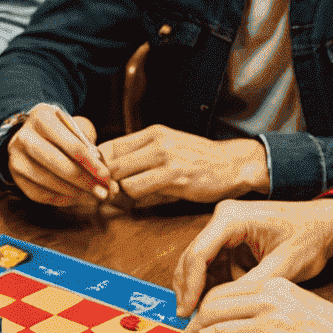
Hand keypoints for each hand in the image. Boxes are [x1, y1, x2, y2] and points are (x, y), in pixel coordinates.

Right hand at [6, 103, 114, 206]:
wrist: (28, 132)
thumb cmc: (58, 130)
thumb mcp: (73, 125)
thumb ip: (88, 144)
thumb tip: (102, 175)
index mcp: (42, 118)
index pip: (72, 145)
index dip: (91, 164)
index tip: (106, 177)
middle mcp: (25, 137)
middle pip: (59, 165)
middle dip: (85, 182)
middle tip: (103, 193)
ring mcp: (16, 157)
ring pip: (49, 181)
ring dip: (75, 193)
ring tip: (92, 198)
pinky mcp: (15, 175)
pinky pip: (39, 194)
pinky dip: (60, 199)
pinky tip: (76, 199)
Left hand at [99, 126, 267, 206]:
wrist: (233, 164)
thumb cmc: (200, 159)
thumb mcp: (169, 148)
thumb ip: (142, 160)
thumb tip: (113, 178)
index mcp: (152, 133)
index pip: (109, 146)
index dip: (98, 165)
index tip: (98, 178)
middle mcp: (157, 142)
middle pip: (111, 163)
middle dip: (105, 181)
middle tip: (106, 194)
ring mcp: (166, 158)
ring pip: (123, 179)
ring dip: (122, 193)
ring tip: (128, 197)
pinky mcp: (175, 177)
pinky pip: (140, 190)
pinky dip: (136, 199)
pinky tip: (145, 199)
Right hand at [172, 198, 332, 316]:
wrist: (325, 224)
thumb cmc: (308, 237)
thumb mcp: (282, 266)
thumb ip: (251, 287)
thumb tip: (224, 314)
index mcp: (232, 218)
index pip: (198, 254)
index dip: (190, 286)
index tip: (187, 313)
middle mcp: (223, 218)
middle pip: (192, 257)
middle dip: (189, 290)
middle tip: (187, 321)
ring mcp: (225, 227)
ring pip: (199, 263)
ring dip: (199, 289)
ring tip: (200, 319)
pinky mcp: (231, 238)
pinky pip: (213, 264)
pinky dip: (213, 285)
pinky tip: (216, 307)